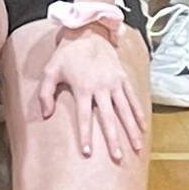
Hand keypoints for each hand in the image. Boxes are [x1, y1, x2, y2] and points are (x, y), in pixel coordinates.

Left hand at [37, 25, 146, 158]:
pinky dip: (139, 114)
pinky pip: (132, 99)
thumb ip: (44, 93)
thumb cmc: (67, 54)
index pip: (84, 116)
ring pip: (125, 110)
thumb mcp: (50, 70)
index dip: (85, 135)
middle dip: (113, 139)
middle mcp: (101, 87)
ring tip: (137, 148)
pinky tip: (144, 128)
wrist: (87, 32)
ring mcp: (114, 83)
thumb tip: (45, 114)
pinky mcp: (123, 78)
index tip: (87, 153)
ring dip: (132, 130)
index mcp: (83, 87)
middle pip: (108, 117)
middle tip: (117, 158)